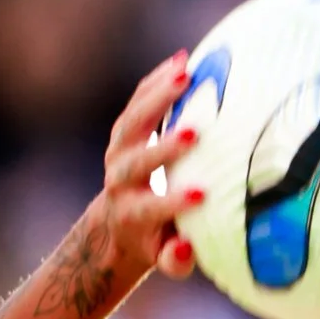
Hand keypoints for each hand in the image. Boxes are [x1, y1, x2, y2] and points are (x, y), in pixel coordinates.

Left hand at [93, 53, 205, 288]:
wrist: (120, 220)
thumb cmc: (157, 240)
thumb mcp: (165, 258)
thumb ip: (176, 259)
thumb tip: (186, 250)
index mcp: (132, 214)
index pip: (150, 209)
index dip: (172, 203)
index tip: (201, 195)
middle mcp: (120, 180)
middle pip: (136, 161)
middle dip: (163, 148)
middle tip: (195, 133)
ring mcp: (118, 150)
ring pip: (133, 120)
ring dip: (159, 97)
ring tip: (187, 74)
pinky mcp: (124, 130)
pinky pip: (138, 100)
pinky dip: (158, 80)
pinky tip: (184, 59)